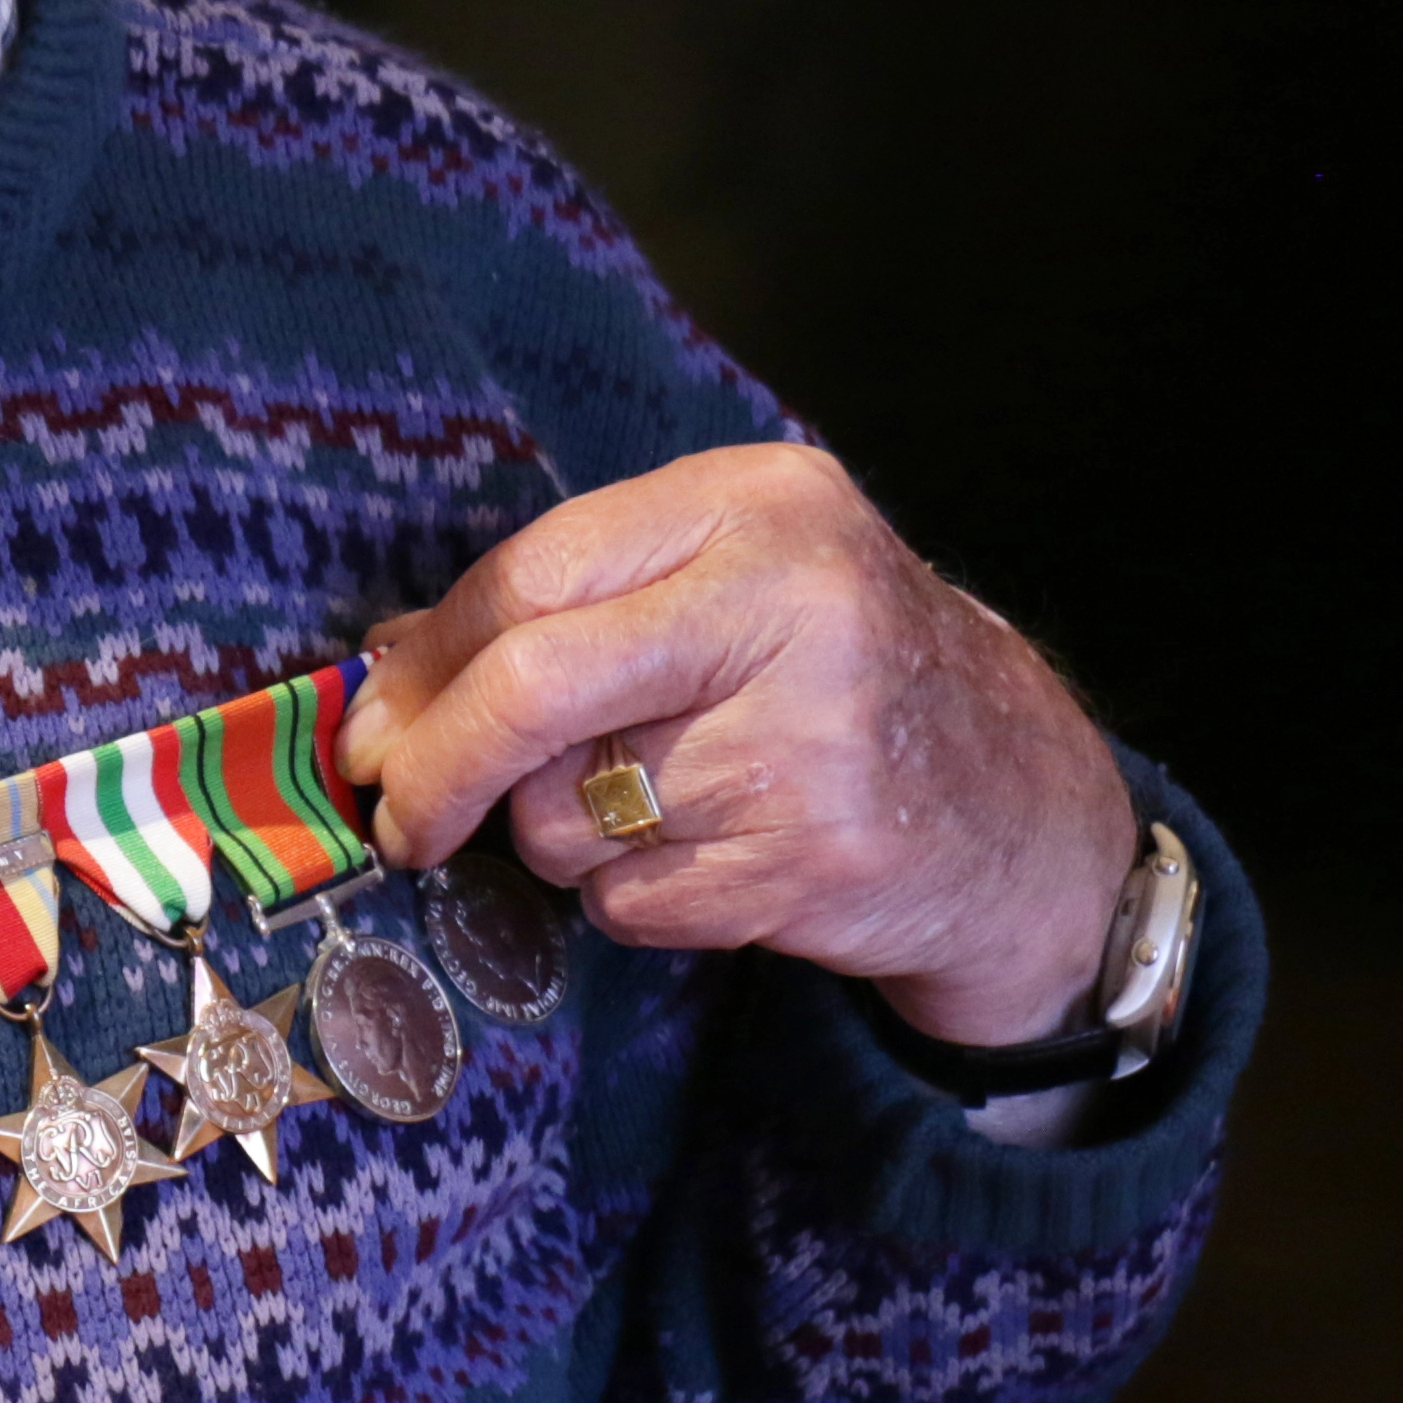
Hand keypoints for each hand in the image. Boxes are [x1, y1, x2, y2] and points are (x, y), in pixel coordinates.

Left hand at [335, 443, 1132, 1047]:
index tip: (378, 719)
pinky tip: (711, 861)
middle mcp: (793, 604)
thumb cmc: (837, 680)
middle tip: (396, 814)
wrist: (1025, 809)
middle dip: (435, 767)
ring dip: (562, 837)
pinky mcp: (811, 862)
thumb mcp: (724, 588)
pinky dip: (632, 898)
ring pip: (566, 813)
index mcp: (759, 503)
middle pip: (532, 687)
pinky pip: (626, 900)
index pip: (532, 573)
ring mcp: (809, 739)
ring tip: (653, 809)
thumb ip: (565, 606)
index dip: (429, 661)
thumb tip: (385, 673)